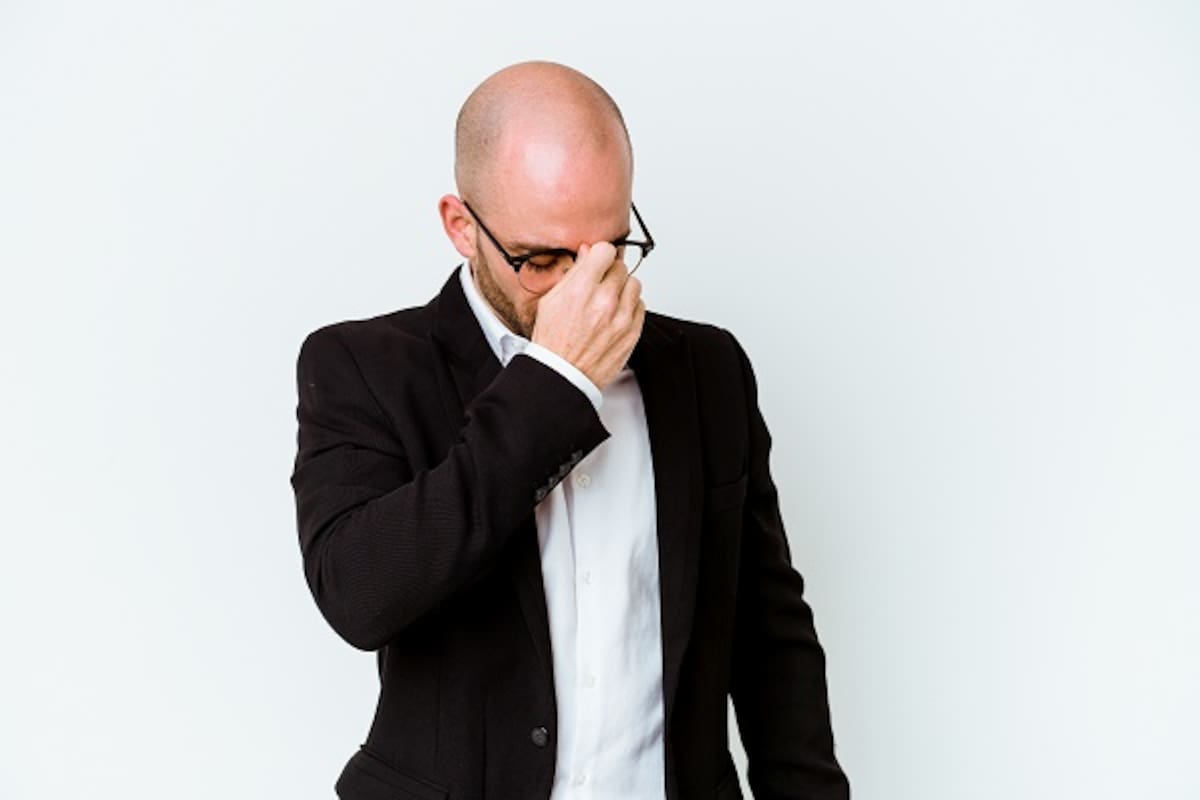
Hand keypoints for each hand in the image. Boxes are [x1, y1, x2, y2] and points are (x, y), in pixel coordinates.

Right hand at [530, 241, 645, 390]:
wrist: (563, 375)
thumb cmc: (554, 342)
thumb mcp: (551, 301)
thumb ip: (573, 273)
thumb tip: (587, 253)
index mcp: (581, 289)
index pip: (605, 250)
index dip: (600, 255)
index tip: (598, 261)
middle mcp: (604, 301)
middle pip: (621, 267)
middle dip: (610, 273)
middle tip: (599, 285)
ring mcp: (621, 318)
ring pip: (634, 284)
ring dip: (622, 289)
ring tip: (608, 301)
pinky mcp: (632, 332)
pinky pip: (640, 305)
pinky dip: (630, 307)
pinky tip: (615, 315)